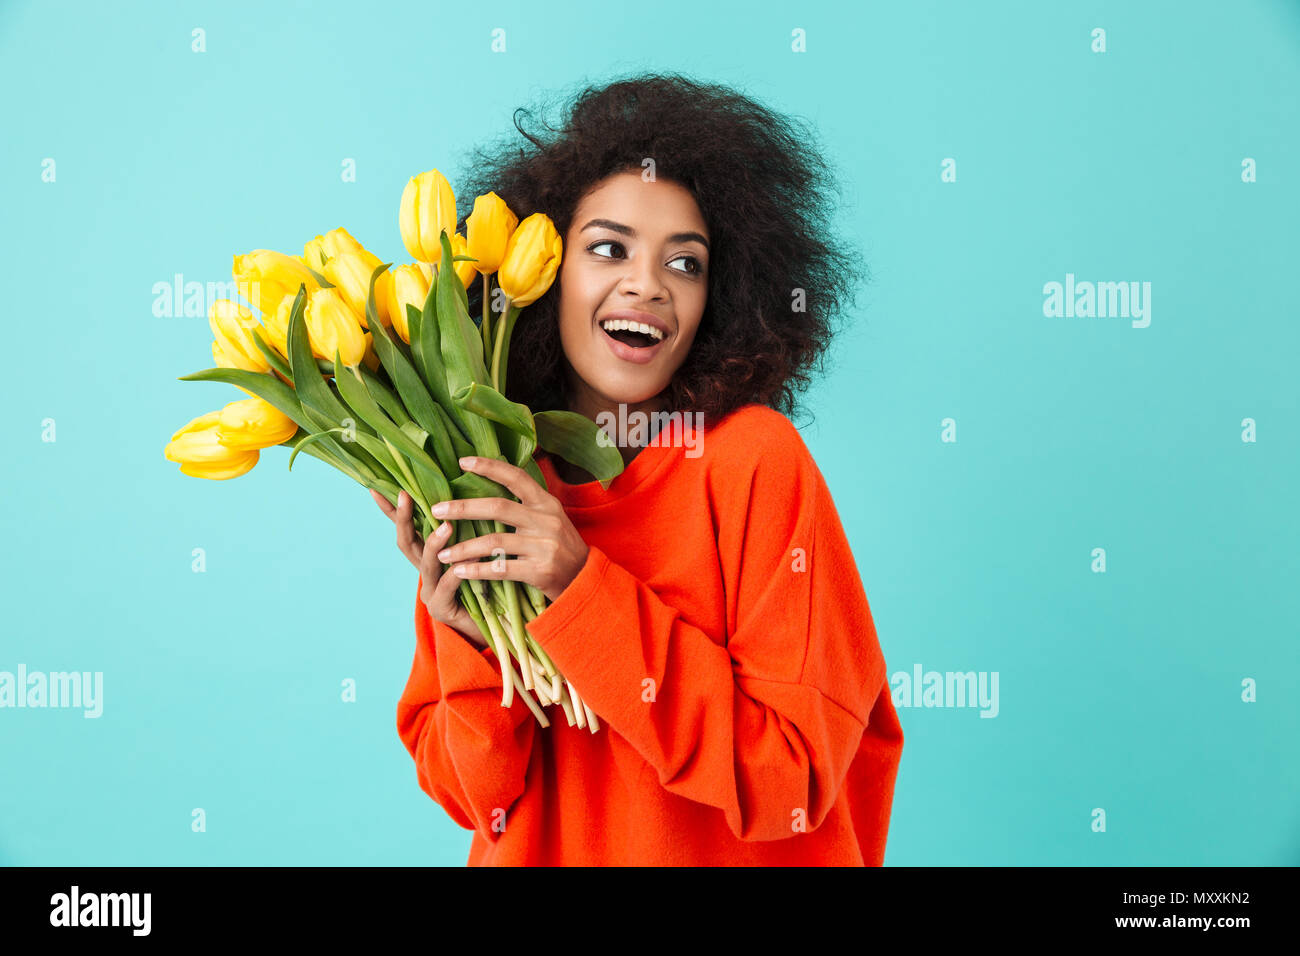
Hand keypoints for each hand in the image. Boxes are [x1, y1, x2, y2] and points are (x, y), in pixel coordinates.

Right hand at [369, 487, 487, 648]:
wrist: (497, 624)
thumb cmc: (490, 582)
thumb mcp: (476, 550)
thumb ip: (470, 528)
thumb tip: (472, 493)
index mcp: (430, 556)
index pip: (407, 529)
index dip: (391, 511)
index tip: (377, 488)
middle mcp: (425, 572)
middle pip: (407, 542)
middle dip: (403, 519)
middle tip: (406, 495)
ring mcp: (431, 591)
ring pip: (427, 564)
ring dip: (434, 543)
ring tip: (446, 526)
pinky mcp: (442, 609)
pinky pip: (448, 588)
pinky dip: (455, 575)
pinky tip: (462, 567)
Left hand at [430, 456, 589, 602]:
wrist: (584, 581)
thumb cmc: (559, 548)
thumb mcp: (550, 519)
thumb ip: (526, 505)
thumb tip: (490, 483)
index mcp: (546, 503)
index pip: (516, 477)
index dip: (490, 467)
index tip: (463, 462)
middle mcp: (546, 520)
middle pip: (498, 508)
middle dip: (463, 508)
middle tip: (436, 510)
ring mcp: (544, 546)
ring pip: (494, 541)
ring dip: (463, 548)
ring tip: (441, 554)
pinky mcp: (540, 571)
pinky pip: (501, 569)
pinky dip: (477, 570)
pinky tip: (459, 572)